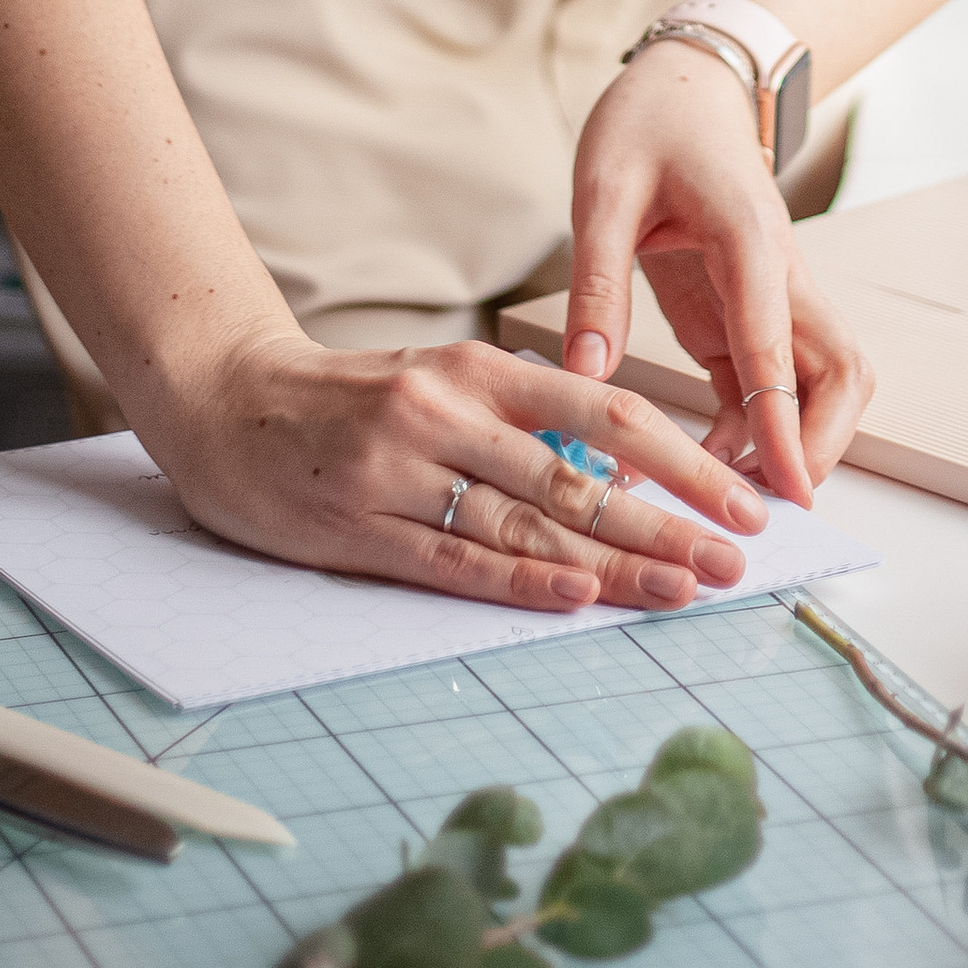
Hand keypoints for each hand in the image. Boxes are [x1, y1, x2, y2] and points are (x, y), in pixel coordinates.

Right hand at [135, 328, 770, 616]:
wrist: (226, 403)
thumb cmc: (349, 400)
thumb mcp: (440, 383)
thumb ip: (517, 419)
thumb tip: (614, 471)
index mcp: (477, 370)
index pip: (605, 411)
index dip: (682, 457)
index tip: (741, 497)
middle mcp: (449, 414)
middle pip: (580, 476)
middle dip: (669, 521)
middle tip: (736, 559)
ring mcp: (402, 473)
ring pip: (528, 525)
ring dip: (614, 563)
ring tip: (682, 589)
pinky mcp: (360, 529)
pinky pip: (454, 560)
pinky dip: (520, 582)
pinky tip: (576, 596)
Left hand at [563, 39, 875, 506]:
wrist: (688, 82)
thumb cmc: (650, 121)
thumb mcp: (603, 189)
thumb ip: (598, 281)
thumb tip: (585, 375)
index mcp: (751, 238)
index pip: (779, 343)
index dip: (784, 420)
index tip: (788, 488)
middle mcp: (780, 273)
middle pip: (841, 373)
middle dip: (819, 442)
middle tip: (767, 502)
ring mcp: (770, 297)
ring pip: (820, 382)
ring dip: (795, 440)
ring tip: (728, 494)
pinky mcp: (745, 312)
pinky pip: (771, 382)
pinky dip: (755, 429)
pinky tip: (706, 462)